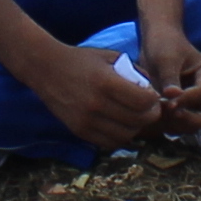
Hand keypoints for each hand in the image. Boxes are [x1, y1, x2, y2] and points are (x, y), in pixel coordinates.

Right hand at [21, 35, 167, 153]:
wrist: (46, 68)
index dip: (153, 100)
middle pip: (138, 121)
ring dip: (136, 128)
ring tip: (134, 117)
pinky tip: (120, 125)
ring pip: (126, 135)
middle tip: (149, 108)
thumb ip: (135, 72)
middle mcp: (96, 104)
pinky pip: (109, 143)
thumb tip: (154, 92)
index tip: (152, 96)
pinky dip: (120, 137)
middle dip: (149, 115)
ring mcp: (86, 120)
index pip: (143, 101)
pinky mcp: (79, 131)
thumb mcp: (111, 57)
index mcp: (106, 82)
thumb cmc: (81, 60)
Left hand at [132, 18, 200, 137]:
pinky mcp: (182, 110)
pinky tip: (153, 115)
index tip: (167, 102)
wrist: (155, 42)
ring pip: (193, 126)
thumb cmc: (164, 44)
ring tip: (156, 113)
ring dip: (176, 124)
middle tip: (167, 114)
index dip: (186, 100)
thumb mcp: (166, 58)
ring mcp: (195, 104)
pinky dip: (167, 125)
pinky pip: (179, 125)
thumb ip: (170, 78)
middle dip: (189, 120)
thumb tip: (172, 98)